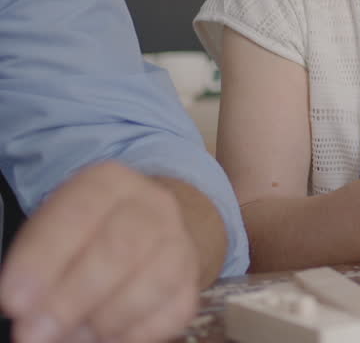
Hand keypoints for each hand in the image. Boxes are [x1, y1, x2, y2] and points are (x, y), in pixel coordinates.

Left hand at [0, 162, 202, 342]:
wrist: (142, 234)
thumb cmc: (80, 238)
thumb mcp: (51, 231)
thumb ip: (36, 261)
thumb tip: (27, 307)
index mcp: (109, 183)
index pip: (78, 213)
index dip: (44, 258)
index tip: (13, 301)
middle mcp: (153, 206)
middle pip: (121, 249)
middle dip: (72, 298)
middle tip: (33, 334)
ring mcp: (179, 244)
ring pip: (154, 282)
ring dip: (104, 320)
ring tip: (69, 336)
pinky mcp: (191, 283)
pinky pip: (172, 312)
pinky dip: (134, 334)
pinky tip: (103, 337)